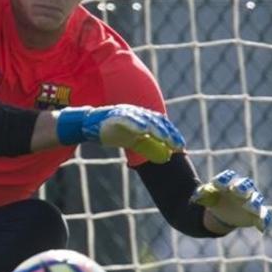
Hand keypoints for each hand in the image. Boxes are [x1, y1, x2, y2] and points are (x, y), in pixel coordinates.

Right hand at [55, 105, 185, 163]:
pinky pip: (126, 119)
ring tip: (165, 137)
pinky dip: (135, 123)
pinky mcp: (114, 115)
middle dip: (167, 133)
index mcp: (144, 118)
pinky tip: (143, 130)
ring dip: (155, 128)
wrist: (90, 126)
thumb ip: (149, 147)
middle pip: (157, 121)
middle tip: (176, 144)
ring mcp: (126, 113)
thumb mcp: (134, 142)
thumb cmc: (114, 133)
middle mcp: (138, 113)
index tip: (181, 146)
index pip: (162, 124)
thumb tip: (166, 158)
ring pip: (144, 119)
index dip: (172, 134)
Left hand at [190, 169, 271, 232]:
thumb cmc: (213, 199)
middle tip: (235, 190)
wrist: (220, 213)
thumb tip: (196, 193)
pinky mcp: (256, 214)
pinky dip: (264, 221)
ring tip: (248, 206)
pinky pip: (264, 216)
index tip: (216, 184)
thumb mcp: (204, 196)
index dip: (223, 180)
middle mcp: (243, 190)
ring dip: (253, 203)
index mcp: (228, 182)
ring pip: (256, 199)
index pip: (228, 178)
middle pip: (245, 185)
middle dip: (241, 187)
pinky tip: (262, 227)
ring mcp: (251, 201)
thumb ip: (201, 193)